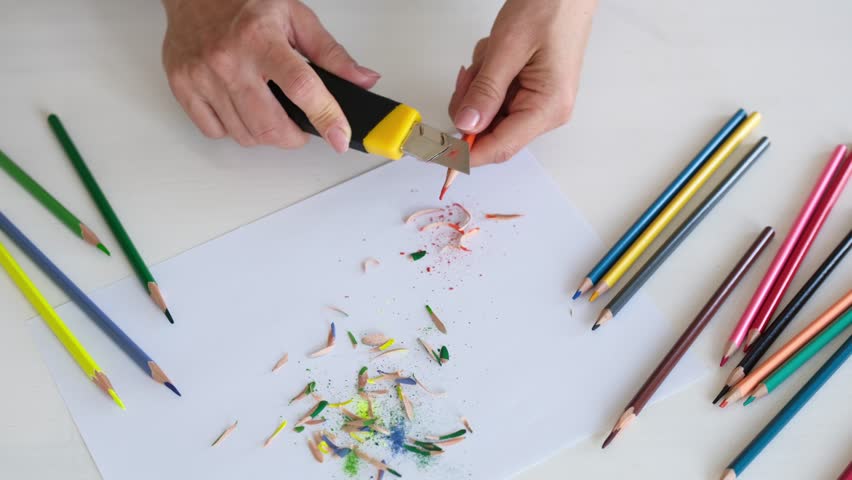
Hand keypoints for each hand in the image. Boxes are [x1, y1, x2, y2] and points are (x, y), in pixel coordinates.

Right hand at [161, 0, 379, 151]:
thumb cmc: (243, 3)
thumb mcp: (295, 17)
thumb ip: (331, 53)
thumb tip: (362, 80)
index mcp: (260, 38)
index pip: (301, 86)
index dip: (325, 116)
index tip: (340, 137)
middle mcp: (229, 59)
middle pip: (270, 124)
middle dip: (294, 136)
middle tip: (301, 123)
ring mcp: (202, 76)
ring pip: (245, 135)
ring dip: (266, 133)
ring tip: (269, 108)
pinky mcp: (183, 88)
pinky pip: (216, 132)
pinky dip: (234, 129)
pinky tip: (240, 107)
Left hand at [449, 0, 595, 165]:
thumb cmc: (551, 8)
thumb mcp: (508, 48)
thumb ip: (486, 90)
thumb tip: (466, 125)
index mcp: (548, 107)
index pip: (500, 147)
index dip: (465, 155)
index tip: (436, 154)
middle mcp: (546, 111)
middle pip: (490, 130)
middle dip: (471, 102)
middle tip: (471, 72)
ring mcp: (538, 101)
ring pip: (487, 112)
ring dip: (478, 84)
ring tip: (491, 54)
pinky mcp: (529, 90)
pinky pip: (494, 96)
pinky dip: (485, 76)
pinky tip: (496, 54)